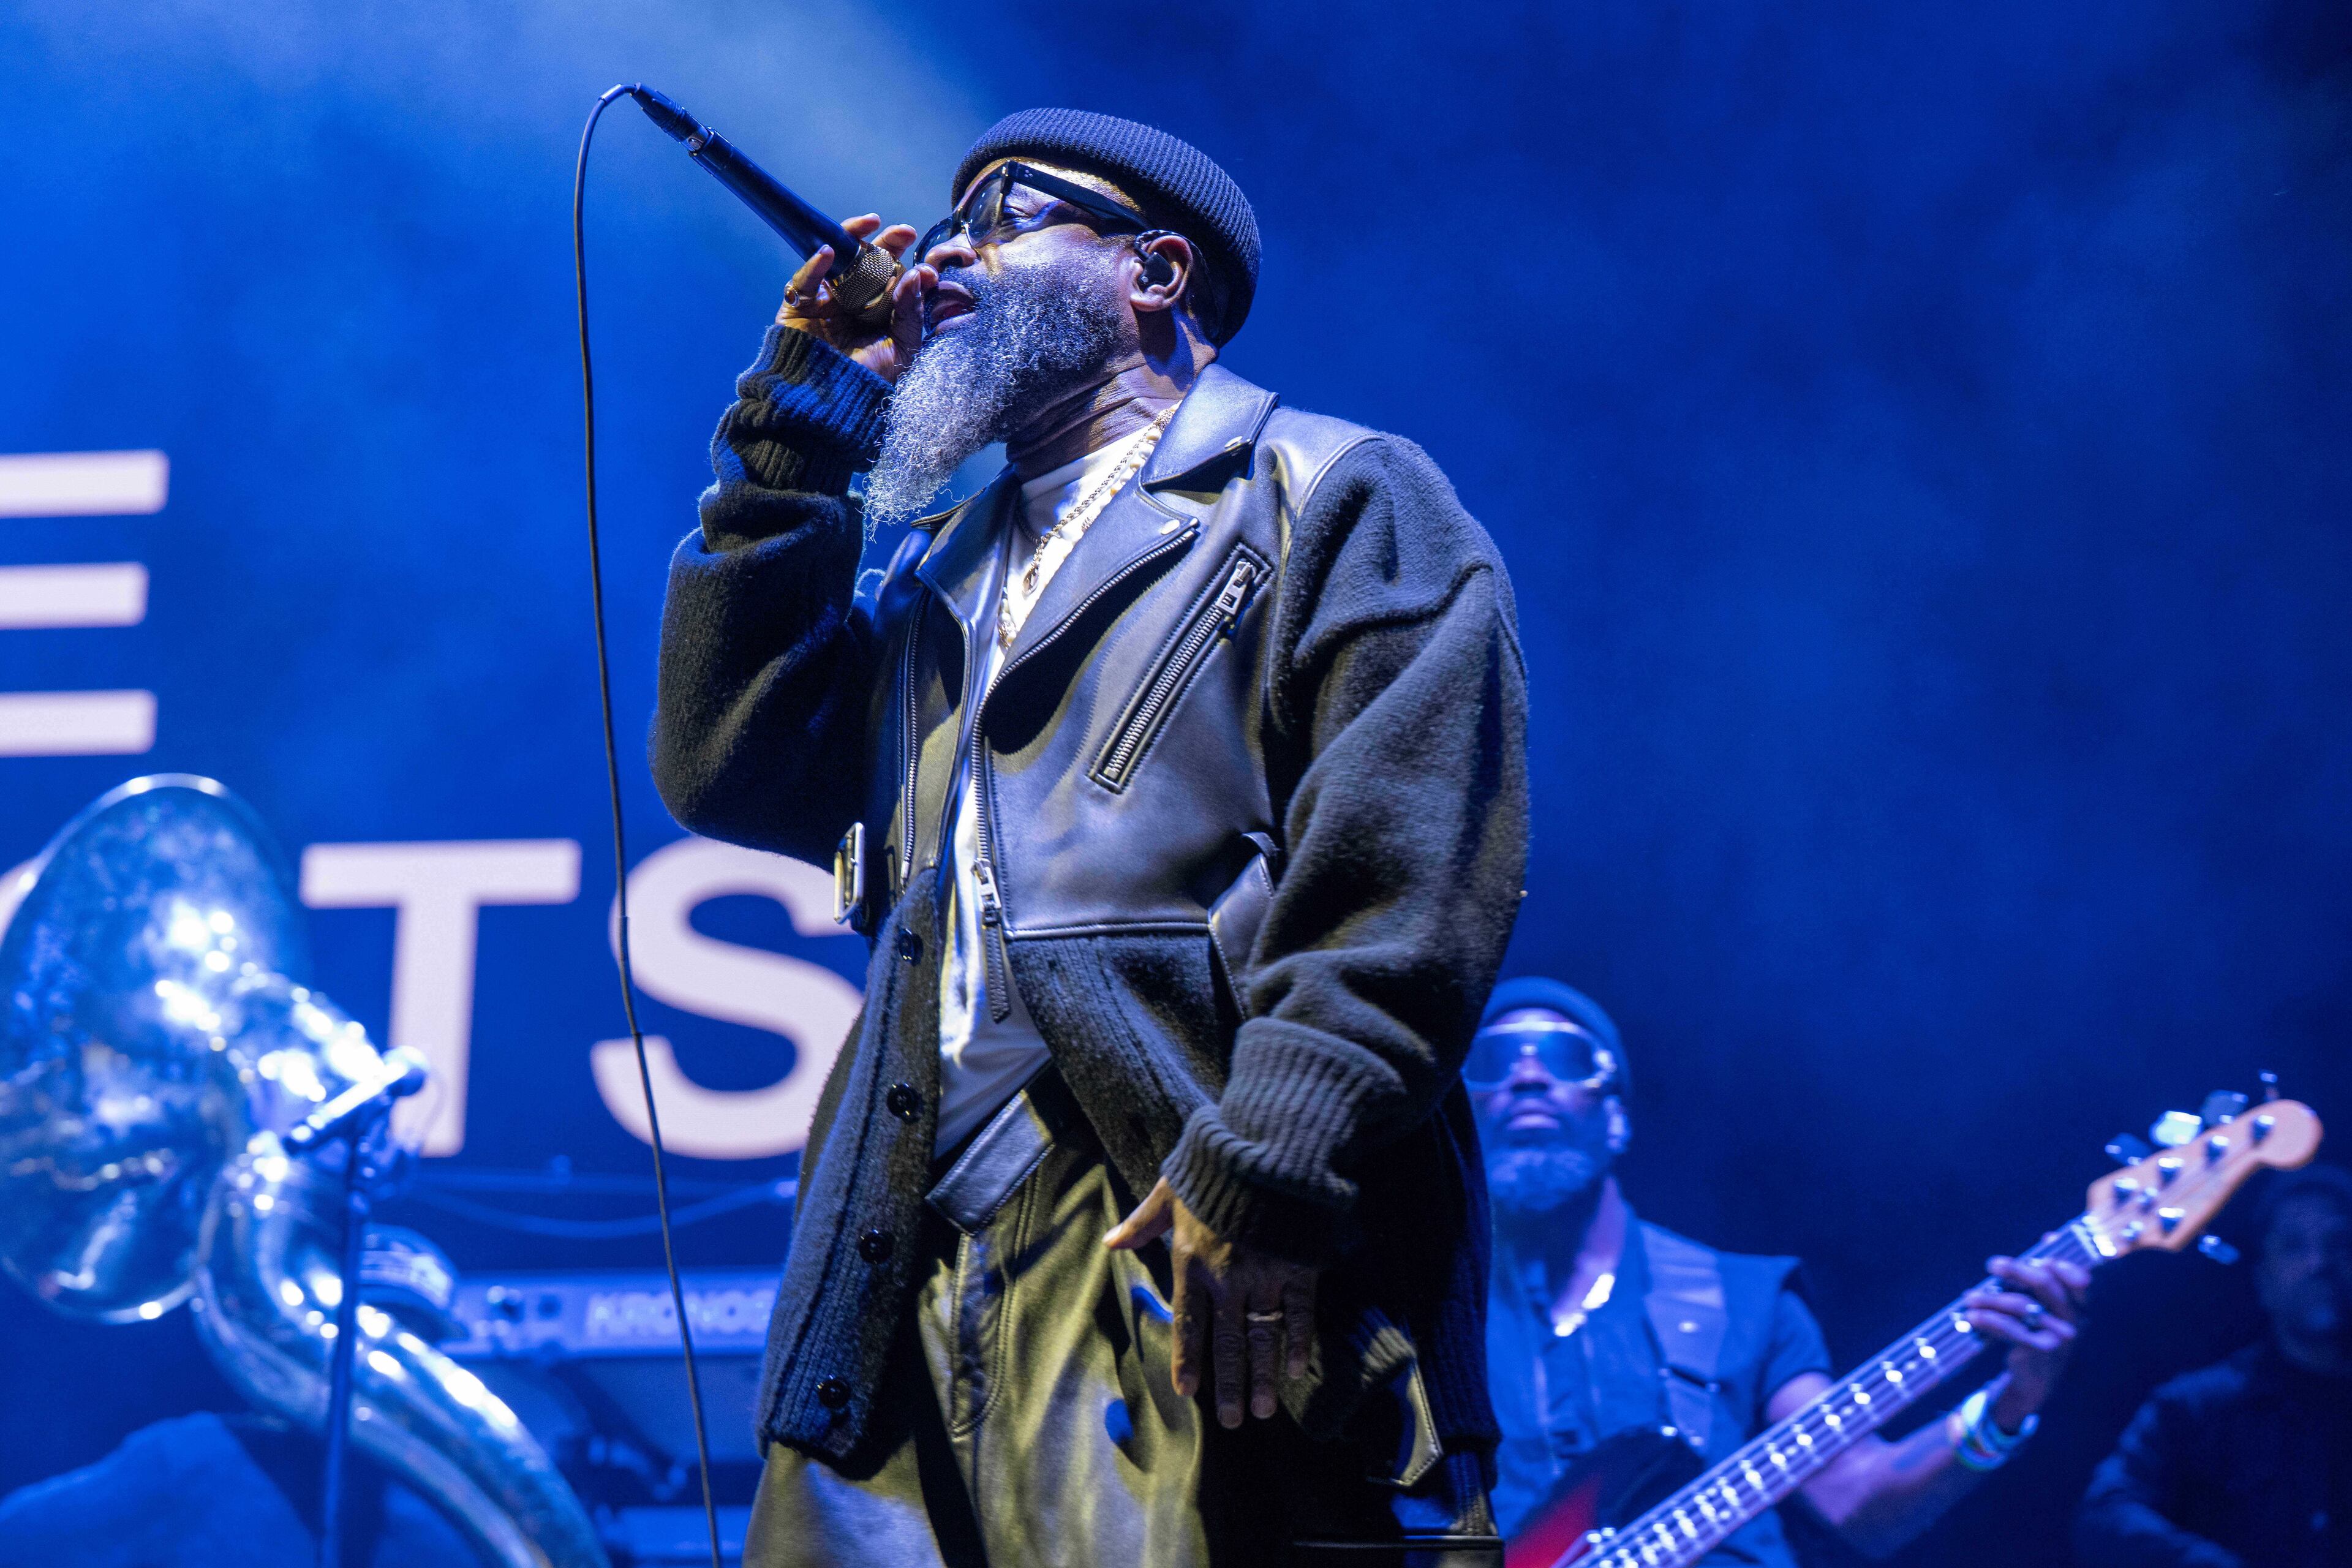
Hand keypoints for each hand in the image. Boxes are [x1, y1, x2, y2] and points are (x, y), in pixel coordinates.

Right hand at [777, 214, 927, 381]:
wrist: (826, 406)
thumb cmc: (867, 383)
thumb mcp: (902, 350)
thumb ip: (911, 313)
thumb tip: (918, 275)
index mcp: (882, 315)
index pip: (898, 283)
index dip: (912, 271)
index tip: (929, 271)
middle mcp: (856, 304)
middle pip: (871, 264)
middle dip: (889, 244)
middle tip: (905, 232)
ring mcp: (827, 301)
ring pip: (839, 261)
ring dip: (853, 238)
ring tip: (871, 223)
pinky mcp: (800, 305)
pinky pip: (805, 279)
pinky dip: (814, 264)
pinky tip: (827, 252)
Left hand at [1104, 1177, 1318, 1427]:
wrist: (1267, 1144)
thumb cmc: (1214, 1165)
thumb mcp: (1170, 1190)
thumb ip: (1143, 1222)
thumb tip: (1110, 1242)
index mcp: (1192, 1262)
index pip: (1187, 1323)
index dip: (1188, 1360)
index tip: (1188, 1393)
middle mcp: (1227, 1277)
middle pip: (1227, 1343)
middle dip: (1229, 1385)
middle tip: (1235, 1422)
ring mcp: (1265, 1275)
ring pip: (1263, 1338)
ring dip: (1263, 1378)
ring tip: (1264, 1411)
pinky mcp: (1300, 1267)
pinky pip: (1300, 1315)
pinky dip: (1299, 1343)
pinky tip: (1298, 1370)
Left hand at [1959, 1247, 2089, 1430]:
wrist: (2035, 1379)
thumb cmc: (2038, 1332)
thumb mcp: (2045, 1305)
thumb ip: (2045, 1275)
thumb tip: (2049, 1237)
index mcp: (2079, 1306)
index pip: (2079, 1278)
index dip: (2061, 1262)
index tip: (2042, 1252)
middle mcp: (2074, 1320)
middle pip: (2045, 1284)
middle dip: (2016, 1270)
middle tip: (1993, 1265)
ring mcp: (2059, 1337)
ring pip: (2021, 1305)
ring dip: (1990, 1297)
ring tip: (1969, 1297)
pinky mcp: (2041, 1350)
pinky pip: (2010, 1328)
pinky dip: (1987, 1319)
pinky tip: (1972, 1316)